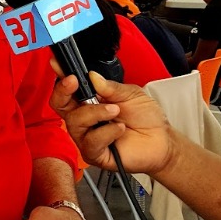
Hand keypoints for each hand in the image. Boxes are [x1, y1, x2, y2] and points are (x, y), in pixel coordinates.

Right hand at [48, 72, 178, 175]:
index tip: (59, 66)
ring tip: (115, 110)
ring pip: (75, 122)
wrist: (161, 140)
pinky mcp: (95, 154)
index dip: (60, 78)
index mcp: (89, 101)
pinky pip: (91, 142)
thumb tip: (92, 77)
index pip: (67, 90)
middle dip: (63, 91)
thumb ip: (110, 86)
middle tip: (75, 82)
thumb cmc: (145, 118)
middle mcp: (84, 118)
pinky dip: (107, 132)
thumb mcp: (131, 94)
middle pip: (59, 105)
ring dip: (95, 112)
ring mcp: (87, 136)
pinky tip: (120, 128)